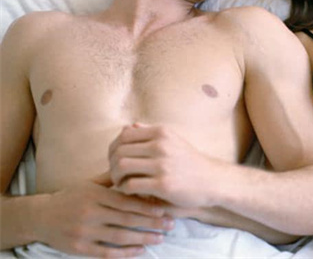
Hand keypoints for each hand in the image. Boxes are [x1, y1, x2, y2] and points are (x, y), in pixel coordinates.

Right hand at [36, 173, 173, 256]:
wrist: (41, 216)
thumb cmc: (72, 196)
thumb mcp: (90, 184)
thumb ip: (112, 178)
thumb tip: (137, 164)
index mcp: (95, 194)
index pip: (126, 201)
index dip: (147, 206)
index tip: (165, 209)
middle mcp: (90, 213)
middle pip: (126, 219)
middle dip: (151, 223)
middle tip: (171, 224)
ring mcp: (84, 232)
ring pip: (119, 237)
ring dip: (142, 238)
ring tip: (160, 238)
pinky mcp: (79, 248)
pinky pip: (105, 253)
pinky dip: (124, 253)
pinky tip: (140, 251)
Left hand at [108, 123, 219, 210]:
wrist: (212, 180)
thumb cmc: (189, 161)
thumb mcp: (172, 140)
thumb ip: (150, 133)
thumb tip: (128, 126)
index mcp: (161, 132)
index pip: (124, 135)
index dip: (114, 148)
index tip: (115, 159)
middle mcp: (161, 145)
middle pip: (119, 151)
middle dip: (111, 164)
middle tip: (115, 174)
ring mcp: (162, 164)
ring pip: (121, 167)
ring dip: (116, 177)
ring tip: (121, 183)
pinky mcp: (163, 184)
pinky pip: (131, 185)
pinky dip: (125, 189)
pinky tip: (130, 192)